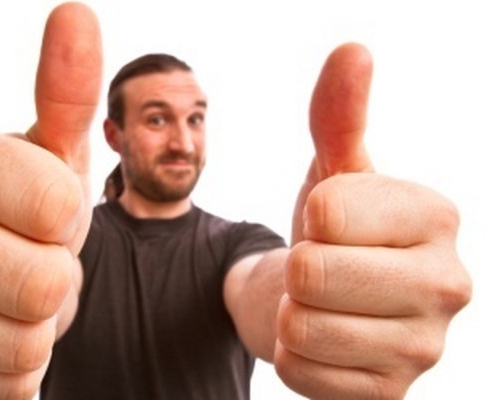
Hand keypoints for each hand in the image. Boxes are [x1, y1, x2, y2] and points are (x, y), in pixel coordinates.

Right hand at [0, 3, 100, 398]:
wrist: (5, 261)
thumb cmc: (36, 202)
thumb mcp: (60, 150)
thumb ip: (67, 89)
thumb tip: (77, 12)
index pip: (57, 208)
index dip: (72, 218)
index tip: (48, 210)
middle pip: (42, 282)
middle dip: (60, 276)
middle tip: (35, 255)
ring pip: (26, 341)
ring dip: (42, 320)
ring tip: (17, 289)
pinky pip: (8, 382)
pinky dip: (23, 361)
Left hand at [274, 43, 471, 398]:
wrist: (325, 300)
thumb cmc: (332, 230)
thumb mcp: (333, 171)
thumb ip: (338, 115)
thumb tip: (352, 51)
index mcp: (437, 216)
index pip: (326, 210)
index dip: (309, 216)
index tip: (331, 225)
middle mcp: (449, 284)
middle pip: (312, 271)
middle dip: (296, 267)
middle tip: (320, 268)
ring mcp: (424, 348)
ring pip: (302, 326)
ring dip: (292, 311)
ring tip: (321, 303)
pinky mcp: (390, 395)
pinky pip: (301, 371)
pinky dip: (294, 354)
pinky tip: (323, 342)